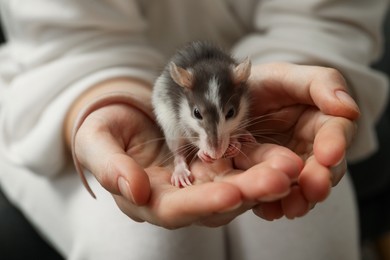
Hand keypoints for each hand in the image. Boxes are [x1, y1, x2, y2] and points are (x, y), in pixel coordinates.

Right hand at [74, 102, 302, 227]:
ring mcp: (197, 184)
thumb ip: (109, 166)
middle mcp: (177, 198)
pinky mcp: (210, 167)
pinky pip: (237, 168)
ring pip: (234, 187)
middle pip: (215, 202)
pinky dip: (257, 162)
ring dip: (262, 178)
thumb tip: (132, 190)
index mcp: (147, 199)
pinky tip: (279, 154)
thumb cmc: (103, 132)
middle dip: (249, 191)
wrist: (122, 118)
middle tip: (280, 177)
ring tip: (289, 165)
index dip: (203, 202)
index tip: (232, 193)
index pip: (177, 209)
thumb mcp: (96, 143)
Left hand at [243, 62, 359, 219]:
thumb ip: (320, 84)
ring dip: (298, 199)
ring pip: (299, 187)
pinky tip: (268, 211)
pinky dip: (272, 205)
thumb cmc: (259, 83)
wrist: (224, 99)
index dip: (335, 143)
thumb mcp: (285, 75)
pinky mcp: (266, 180)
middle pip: (322, 168)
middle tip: (313, 189)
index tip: (328, 155)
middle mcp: (308, 148)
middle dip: (319, 180)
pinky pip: (272, 196)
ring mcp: (288, 167)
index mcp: (320, 121)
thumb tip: (349, 109)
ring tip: (291, 207)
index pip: (336, 133)